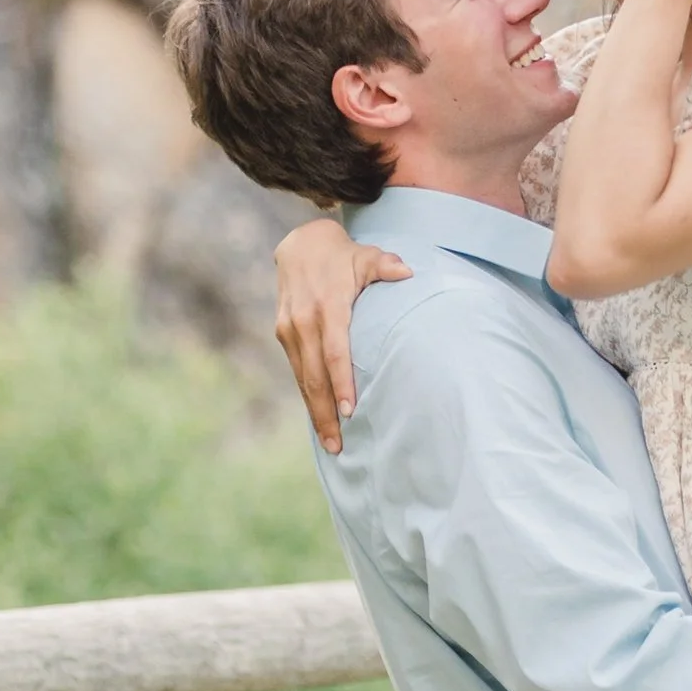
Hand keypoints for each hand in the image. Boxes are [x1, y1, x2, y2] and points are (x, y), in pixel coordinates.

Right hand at [273, 216, 408, 448]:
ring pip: (303, 378)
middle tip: (339, 446)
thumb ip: (385, 265)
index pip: (335, 351)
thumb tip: (407, 272)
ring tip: (330, 442)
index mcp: (328, 305)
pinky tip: (319, 418)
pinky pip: (297, 370)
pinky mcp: (283, 334)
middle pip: (315, 375)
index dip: (341, 382)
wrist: (301, 245)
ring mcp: (290, 328)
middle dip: (325, 413)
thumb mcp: (366, 255)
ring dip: (314, 411)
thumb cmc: (344, 255)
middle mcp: (304, 320)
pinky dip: (308, 396)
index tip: (349, 411)